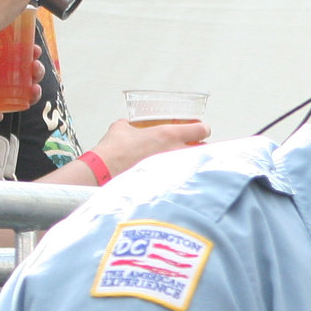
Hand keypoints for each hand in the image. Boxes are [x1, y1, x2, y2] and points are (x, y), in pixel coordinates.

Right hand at [85, 118, 211, 176]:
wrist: (104, 171)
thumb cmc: (114, 150)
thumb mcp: (122, 128)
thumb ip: (133, 125)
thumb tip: (131, 126)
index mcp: (168, 135)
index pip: (202, 130)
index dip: (202, 129)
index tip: (198, 130)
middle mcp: (176, 152)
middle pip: (205, 150)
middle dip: (201, 148)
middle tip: (192, 147)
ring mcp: (174, 170)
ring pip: (196, 165)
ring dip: (192, 163)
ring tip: (183, 163)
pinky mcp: (168, 184)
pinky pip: (183, 179)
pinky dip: (182, 178)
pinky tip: (172, 177)